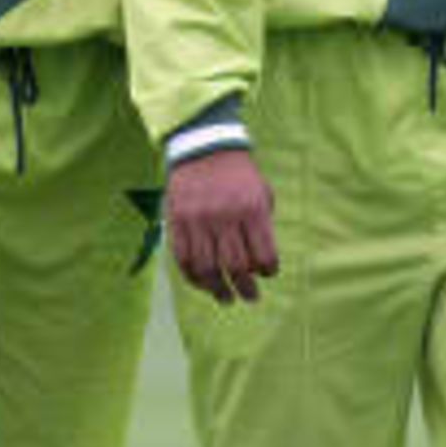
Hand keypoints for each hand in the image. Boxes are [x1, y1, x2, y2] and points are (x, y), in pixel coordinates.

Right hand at [167, 150, 277, 303]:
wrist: (204, 148)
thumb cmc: (239, 175)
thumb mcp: (261, 192)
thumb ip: (262, 226)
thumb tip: (260, 265)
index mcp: (252, 209)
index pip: (264, 254)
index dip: (268, 271)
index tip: (267, 274)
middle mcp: (225, 216)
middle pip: (235, 266)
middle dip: (245, 288)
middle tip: (251, 297)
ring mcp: (198, 219)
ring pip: (207, 268)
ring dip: (218, 289)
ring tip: (226, 298)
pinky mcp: (177, 220)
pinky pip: (183, 258)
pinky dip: (193, 277)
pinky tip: (203, 284)